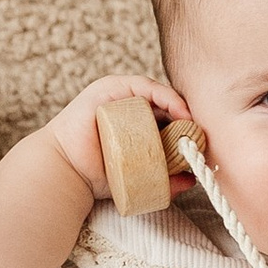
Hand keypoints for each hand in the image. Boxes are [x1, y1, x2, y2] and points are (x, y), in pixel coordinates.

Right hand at [0, 75, 193, 267]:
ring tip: (191, 126)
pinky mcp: (108, 88)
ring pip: (156, 95)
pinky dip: (164, 94)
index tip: (200, 141)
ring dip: (178, 106)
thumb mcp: (137, 178)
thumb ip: (163, 180)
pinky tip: (178, 110)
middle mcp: (126, 107)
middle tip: (199, 135)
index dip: (186, 126)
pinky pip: (142, 86)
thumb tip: (192, 180)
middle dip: (185, 118)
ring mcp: (117, 96)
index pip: (166, 119)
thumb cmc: (96, 176)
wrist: (66, 173)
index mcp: (132, 125)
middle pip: (164, 105)